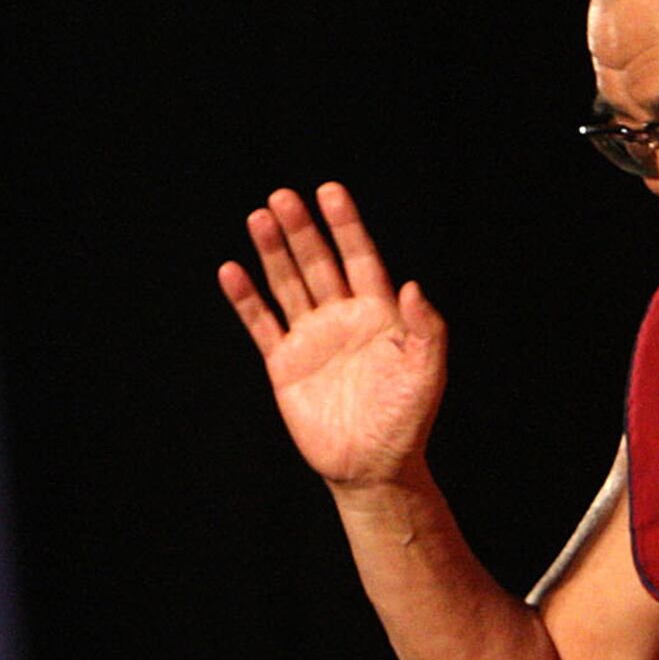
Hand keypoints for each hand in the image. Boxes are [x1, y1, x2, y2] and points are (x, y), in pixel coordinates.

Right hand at [220, 182, 447, 490]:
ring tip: (258, 217)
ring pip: (288, 284)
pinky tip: (231, 271)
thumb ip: (426, 329)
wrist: (373, 468)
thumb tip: (412, 285)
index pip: (360, 257)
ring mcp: (311, 338)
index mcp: (378, 313)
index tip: (330, 192)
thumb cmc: (407, 421)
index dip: (346, 225)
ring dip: (273, 252)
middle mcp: (342, 317)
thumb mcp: (427, 373)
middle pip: (318, 263)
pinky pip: (261, 324)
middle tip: (283, 197)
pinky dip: (246, 299)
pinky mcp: (285, 364)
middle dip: (301, 230)